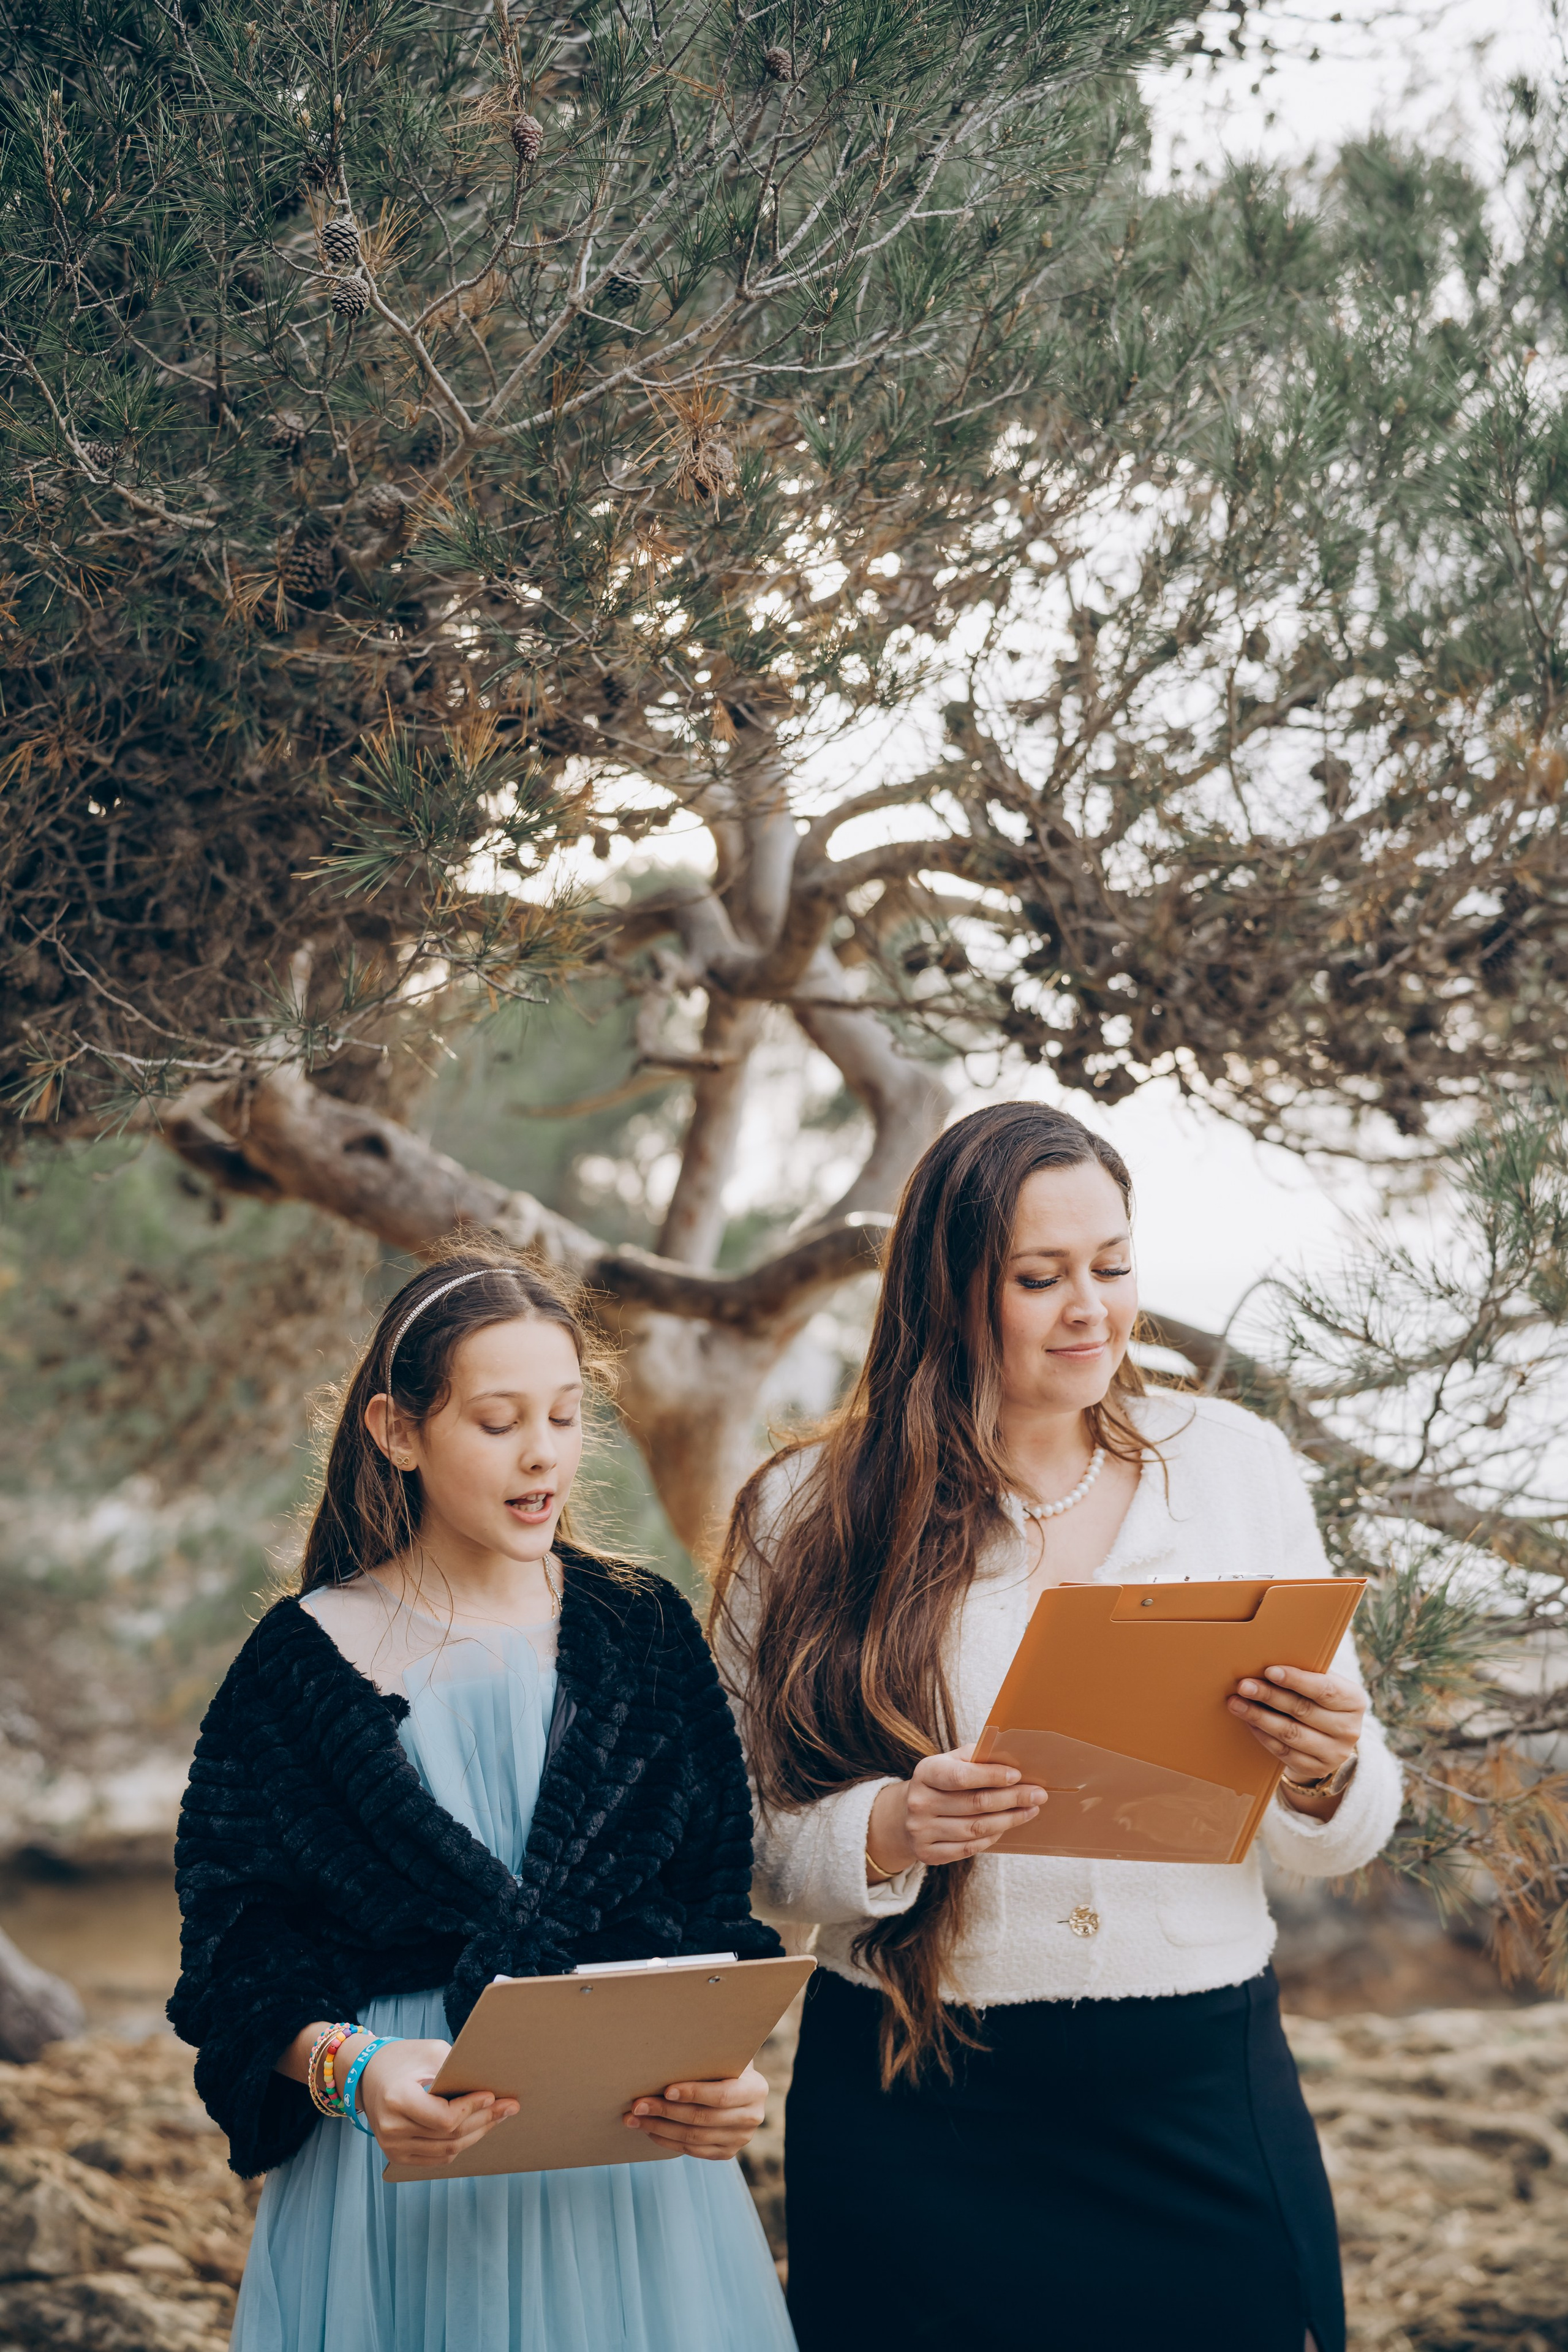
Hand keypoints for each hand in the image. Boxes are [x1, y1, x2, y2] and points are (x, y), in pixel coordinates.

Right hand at [354, 2036, 518, 2165]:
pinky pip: (437, 2158)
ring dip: (476, 2134)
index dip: (472, 2109)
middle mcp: (392, 2129)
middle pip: (450, 2136)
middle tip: (509, 2107)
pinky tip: (476, 2129)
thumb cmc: (403, 2058)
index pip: (444, 2118)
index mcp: (397, 2099)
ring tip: (498, 2117)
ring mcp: (393, 2147)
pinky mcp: (397, 2155)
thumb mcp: (430, 2052)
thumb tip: (492, 2086)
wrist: (367, 2074)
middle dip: (484, 2121)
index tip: (493, 2095)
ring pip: (447, 2150)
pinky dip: (459, 2145)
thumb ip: (456, 2070)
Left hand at [623, 2064, 768, 2159]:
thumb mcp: (725, 2055)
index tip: (666, 2089)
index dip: (694, 2093)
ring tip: (634, 2119)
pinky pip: (692, 2151)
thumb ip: (709, 2056)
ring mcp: (740, 2139)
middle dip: (665, 2111)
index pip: (722, 2095)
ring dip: (659, 2128)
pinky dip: (667, 2141)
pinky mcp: (726, 2153)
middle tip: (637, 2105)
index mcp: (755, 2089)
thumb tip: (670, 2047)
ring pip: (693, 2138)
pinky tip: (649, 2130)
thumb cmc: (724, 2064)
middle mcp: (752, 2118)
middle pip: (702, 2118)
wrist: (739, 2087)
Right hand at [867, 1743, 1046, 1872]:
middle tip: (1038, 1795)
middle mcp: (919, 1802)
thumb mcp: (950, 1761)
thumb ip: (976, 1757)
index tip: (1018, 1775)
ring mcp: (921, 1830)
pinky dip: (991, 1838)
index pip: (961, 1776)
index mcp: (925, 1772)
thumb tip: (1011, 1756)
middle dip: (1011, 1799)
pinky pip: (968, 1848)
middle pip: (974, 1804)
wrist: (905, 1815)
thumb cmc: (941, 1783)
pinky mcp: (927, 1853)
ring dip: (1008, 1820)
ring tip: (1030, 1811)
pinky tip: (1006, 1827)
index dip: (991, 1776)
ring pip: (975, 1828)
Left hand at [1228, 1665, 1365, 1797]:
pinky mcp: (1317, 1768)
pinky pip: (1284, 1752)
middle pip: (1303, 1710)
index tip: (1269, 1671)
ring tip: (1236, 1703)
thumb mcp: (1322, 1682)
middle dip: (1269, 1696)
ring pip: (1291, 1733)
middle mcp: (1349, 1729)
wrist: (1329, 1737)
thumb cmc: (1318, 1698)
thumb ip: (1306, 1672)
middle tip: (1243, 1686)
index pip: (1325, 1689)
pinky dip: (1263, 1735)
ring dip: (1259, 1717)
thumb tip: (1267, 1656)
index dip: (1296, 1680)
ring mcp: (1335, 1753)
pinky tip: (1249, 1722)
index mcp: (1354, 1700)